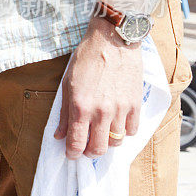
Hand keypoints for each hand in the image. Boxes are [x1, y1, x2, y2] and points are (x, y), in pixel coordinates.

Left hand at [55, 17, 142, 158]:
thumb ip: (64, 113)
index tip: (71, 154)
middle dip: (89, 152)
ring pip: (116, 142)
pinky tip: (116, 124)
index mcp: (81, 107)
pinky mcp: (136, 104)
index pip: (76, 143)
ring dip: (107, 142)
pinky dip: (123, 132)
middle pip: (98, 149)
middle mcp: (102, 112)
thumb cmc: (86, 59)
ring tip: (100, 133)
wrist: (112, 41)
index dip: (72, 153)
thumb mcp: (67, 84)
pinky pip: (132, 130)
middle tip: (85, 146)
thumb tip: (59, 135)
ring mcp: (121, 109)